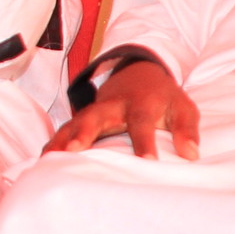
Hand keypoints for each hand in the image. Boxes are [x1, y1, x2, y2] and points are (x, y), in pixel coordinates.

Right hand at [50, 56, 198, 159]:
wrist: (141, 72)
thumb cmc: (164, 97)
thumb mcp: (184, 108)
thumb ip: (187, 130)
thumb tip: (191, 155)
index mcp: (141, 102)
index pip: (141, 120)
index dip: (144, 141)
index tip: (147, 161)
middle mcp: (114, 105)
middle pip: (97, 116)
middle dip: (84, 132)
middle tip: (73, 149)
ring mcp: (95, 110)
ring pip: (75, 122)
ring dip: (62, 138)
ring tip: (48, 159)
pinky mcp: (84, 117)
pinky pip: (66, 129)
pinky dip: (54, 142)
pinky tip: (43, 160)